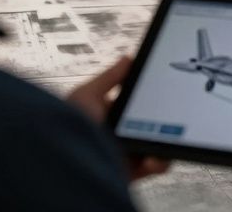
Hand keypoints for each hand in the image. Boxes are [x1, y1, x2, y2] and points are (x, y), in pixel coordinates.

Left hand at [67, 56, 170, 180]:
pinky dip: (160, 161)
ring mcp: (123, 154)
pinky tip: (153, 156)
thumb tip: (127, 59)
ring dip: (165, 139)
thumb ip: (108, 78)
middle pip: (150, 122)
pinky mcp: (129, 172)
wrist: (62, 166)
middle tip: (169, 115)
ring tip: (165, 136)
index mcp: (105, 115)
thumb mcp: (86, 96)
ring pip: (156, 143)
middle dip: (162, 118)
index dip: (149, 98)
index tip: (163, 92)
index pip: (132, 103)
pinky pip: (154, 165)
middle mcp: (115, 134)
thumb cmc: (66, 130)